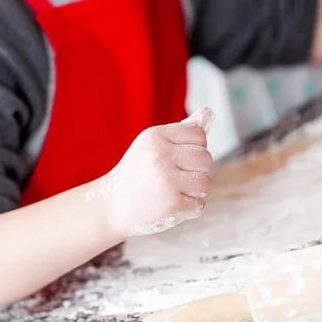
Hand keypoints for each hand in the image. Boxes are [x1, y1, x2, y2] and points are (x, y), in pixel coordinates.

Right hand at [90, 108, 215, 238]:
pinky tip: (169, 205)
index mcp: (156, 136)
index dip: (194, 148)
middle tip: (174, 177)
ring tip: (172, 191)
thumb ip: (184, 130)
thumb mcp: (155, 145)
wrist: (112, 206)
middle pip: (206, 159)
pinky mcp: (172, 204)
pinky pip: (200, 204)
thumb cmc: (139, 172)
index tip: (176, 158)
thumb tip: (209, 113)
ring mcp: (166, 181)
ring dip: (194, 191)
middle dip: (196, 170)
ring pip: (205, 182)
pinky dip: (189, 208)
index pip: (199, 135)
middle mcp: (160, 155)